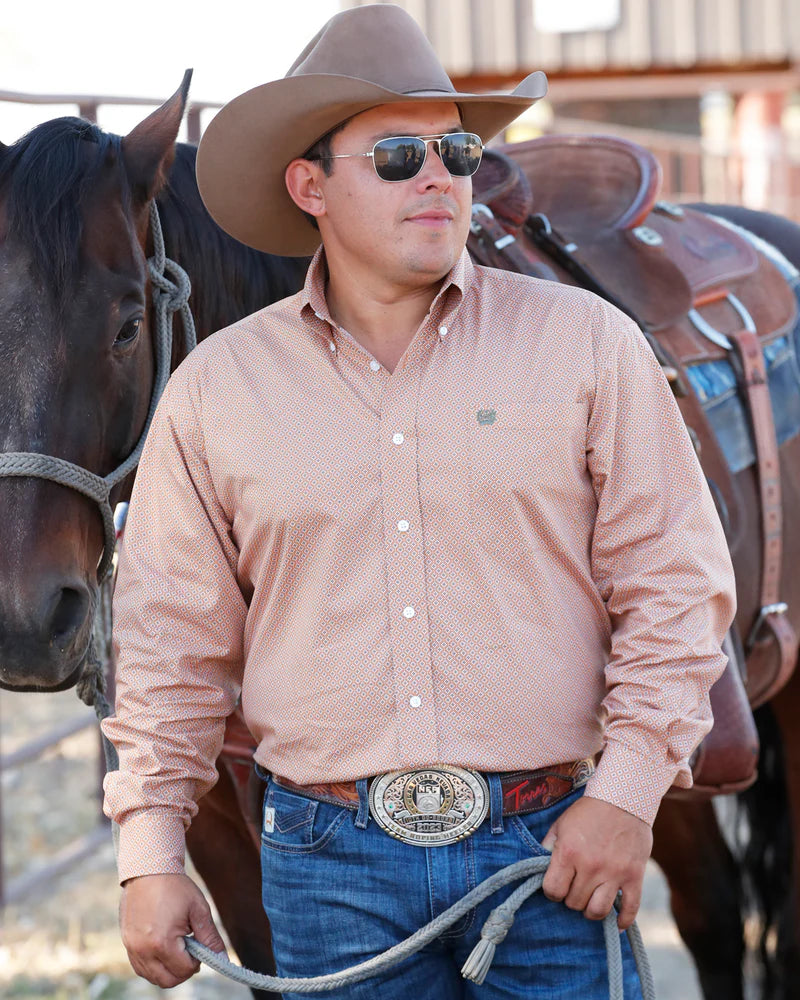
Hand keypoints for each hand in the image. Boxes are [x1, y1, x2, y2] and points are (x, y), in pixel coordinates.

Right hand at [119, 872, 226, 987]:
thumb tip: (221, 957)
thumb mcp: (198, 909)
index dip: (197, 961)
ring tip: (177, 947)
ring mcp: (132, 948)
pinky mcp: (126, 943)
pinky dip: (153, 966)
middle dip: (183, 971)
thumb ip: (210, 937)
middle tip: (191, 952)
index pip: (184, 970)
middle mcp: (143, 950)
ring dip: (168, 970)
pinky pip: (140, 967)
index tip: (199, 945)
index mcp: (162, 942)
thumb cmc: (175, 887)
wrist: (148, 870)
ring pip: (152, 977)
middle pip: (167, 981)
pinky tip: (163, 949)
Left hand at [540, 795, 651, 929]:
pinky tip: (617, 924)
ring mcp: (614, 873)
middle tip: (575, 887)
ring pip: (598, 911)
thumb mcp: (562, 824)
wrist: (624, 798)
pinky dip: (623, 921)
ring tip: (590, 901)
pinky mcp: (634, 876)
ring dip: (591, 911)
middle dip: (571, 898)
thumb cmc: (588, 811)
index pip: (553, 890)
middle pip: (574, 903)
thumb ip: (549, 847)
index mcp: (569, 852)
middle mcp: (591, 866)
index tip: (557, 885)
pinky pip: (630, 909)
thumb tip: (539, 868)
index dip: (553, 891)